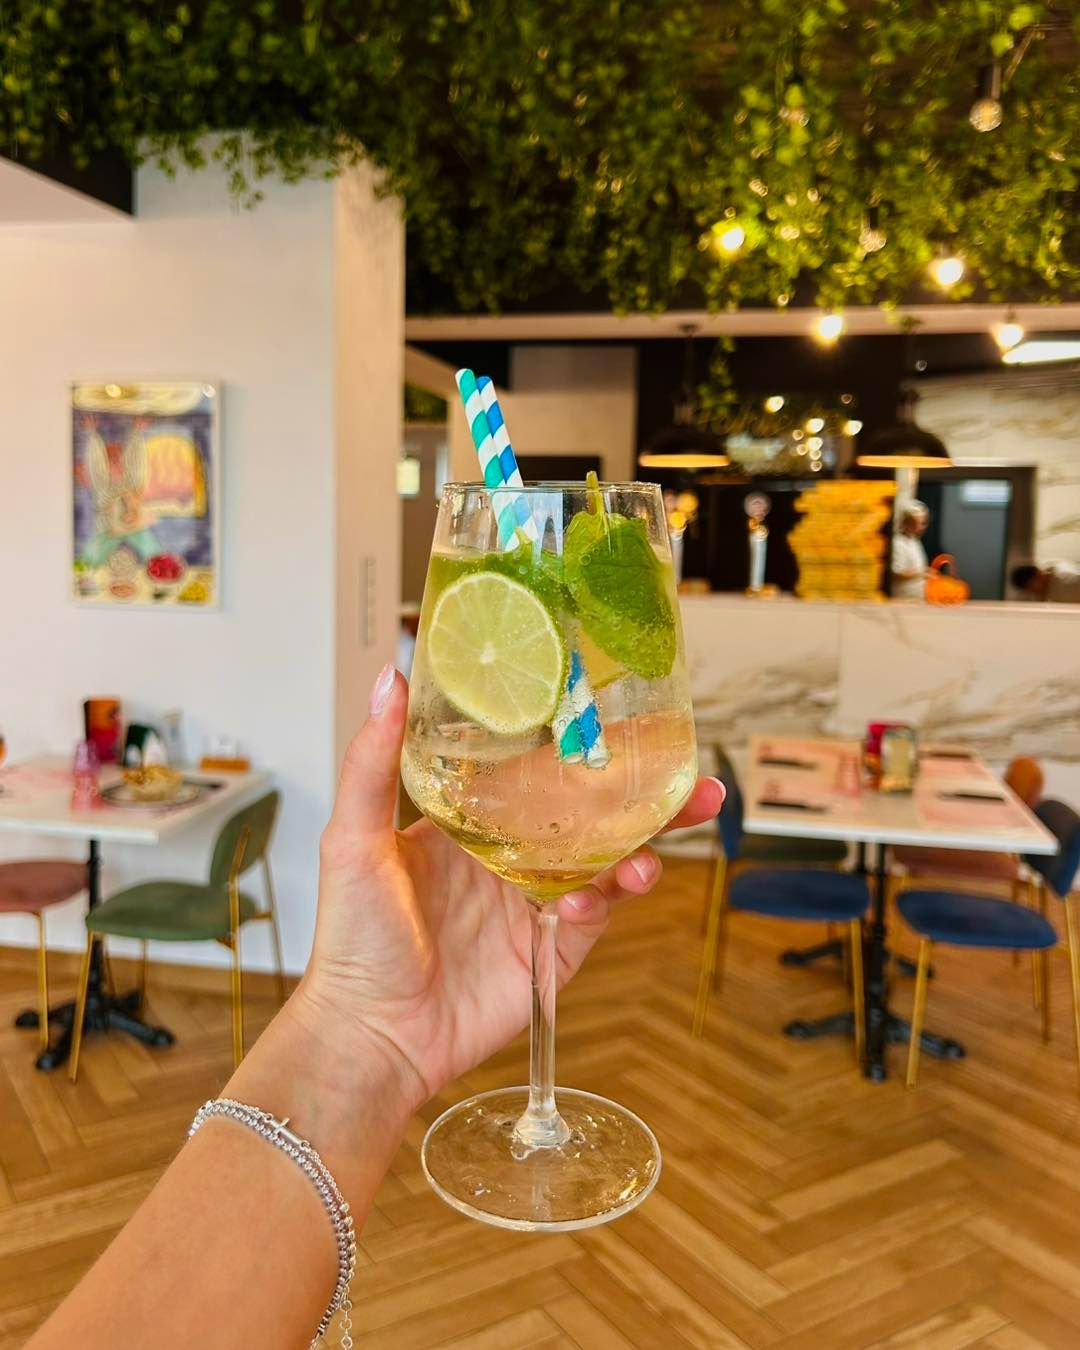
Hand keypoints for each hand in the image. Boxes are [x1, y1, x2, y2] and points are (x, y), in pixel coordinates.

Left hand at [294, 665, 722, 1110]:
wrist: (372, 1035)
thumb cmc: (353, 939)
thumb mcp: (355, 839)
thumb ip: (372, 762)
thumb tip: (389, 678)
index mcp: (474, 821)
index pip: (543, 772)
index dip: (589, 748)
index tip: (632, 720)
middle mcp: (513, 856)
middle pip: (596, 816)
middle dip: (650, 799)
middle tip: (698, 784)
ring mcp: (537, 902)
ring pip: (611, 863)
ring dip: (645, 848)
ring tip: (659, 843)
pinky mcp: (553, 950)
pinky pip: (597, 915)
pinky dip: (604, 900)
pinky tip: (585, 899)